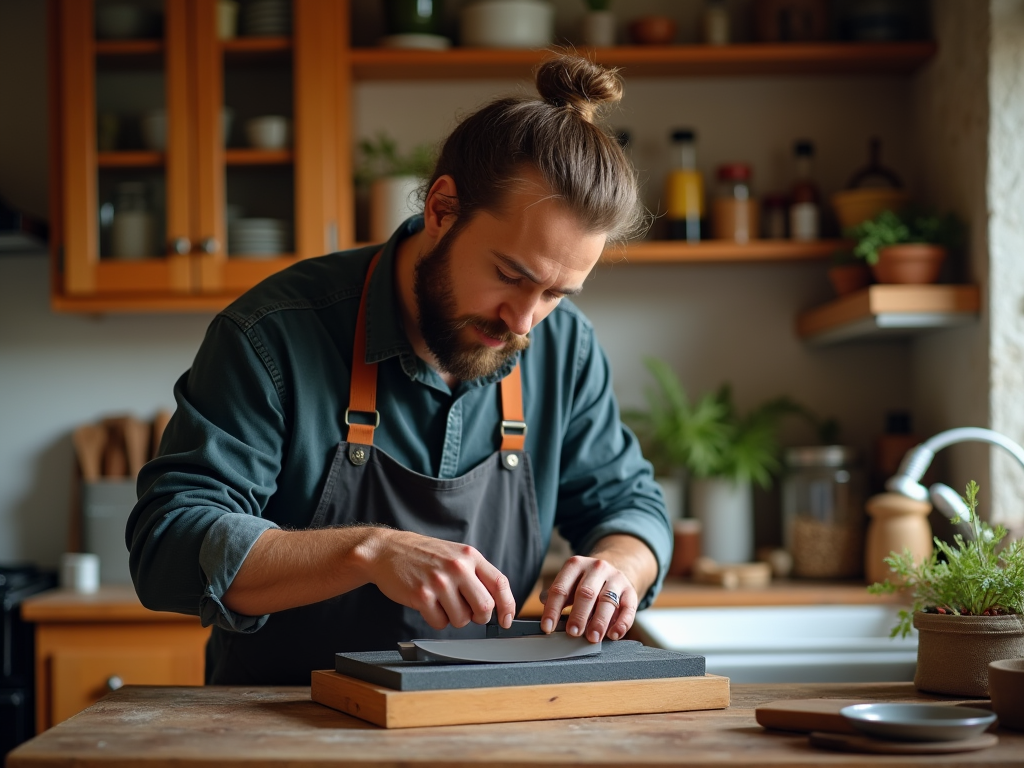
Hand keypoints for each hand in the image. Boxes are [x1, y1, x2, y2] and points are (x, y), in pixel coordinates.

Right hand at [367, 529, 515, 630]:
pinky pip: (440, 623)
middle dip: (479, 617)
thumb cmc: (423, 555)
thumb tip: (497, 602)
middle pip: (484, 607)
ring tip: (442, 602)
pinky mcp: (421, 595)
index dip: (508, 605)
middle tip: (469, 613)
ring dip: (454, 618)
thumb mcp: (454, 554)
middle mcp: (457, 567)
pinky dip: (436, 619)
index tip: (506, 619)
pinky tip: (428, 604)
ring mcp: (439, 581)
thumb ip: (476, 573)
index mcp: (469, 556)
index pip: (500, 583)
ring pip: (462, 620)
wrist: (387, 550)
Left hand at [539, 555, 638, 643]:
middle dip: (578, 614)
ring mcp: (616, 579)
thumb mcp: (570, 581)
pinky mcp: (631, 591)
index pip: (561, 588)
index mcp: (576, 565)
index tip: (548, 627)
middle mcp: (597, 568)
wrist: (616, 567)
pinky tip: (614, 634)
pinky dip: (621, 623)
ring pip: (607, 600)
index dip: (553, 609)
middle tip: (573, 632)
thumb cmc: (587, 581)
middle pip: (586, 593)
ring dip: (599, 621)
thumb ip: (558, 593)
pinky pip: (628, 608)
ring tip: (592, 637)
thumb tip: (543, 602)